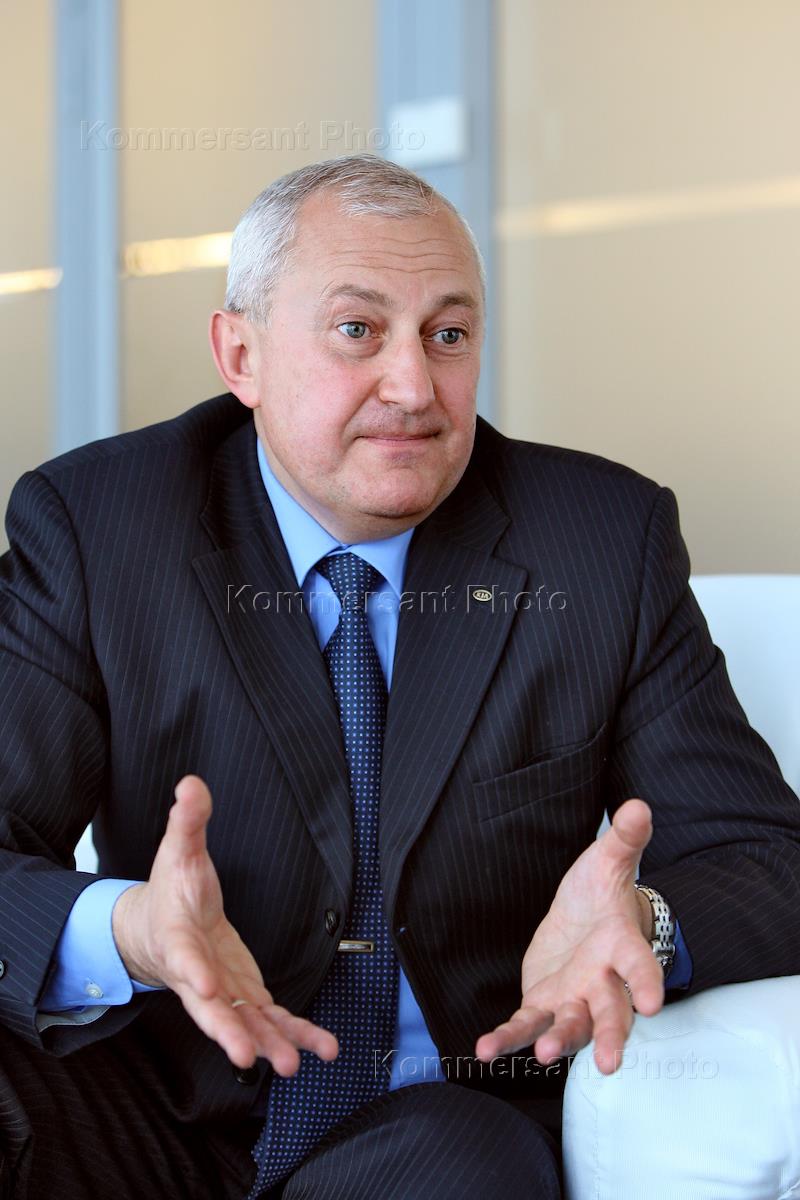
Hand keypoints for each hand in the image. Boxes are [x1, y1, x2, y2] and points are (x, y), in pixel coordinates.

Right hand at [112, 774, 338, 1072]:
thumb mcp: (177, 850)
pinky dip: (295, 1033)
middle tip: (250, 1054)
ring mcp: (223, 991)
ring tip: (294, 1063)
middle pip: (211, 1009)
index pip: (184, 957)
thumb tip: (191, 784)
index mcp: (179, 939)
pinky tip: (323, 1049)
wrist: (159, 929)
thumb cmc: (169, 891)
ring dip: (270, 1042)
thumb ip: (187, 821)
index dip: (194, 971)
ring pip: (244, 1023)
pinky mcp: (244, 995)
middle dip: (230, 1032)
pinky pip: (271, 1019)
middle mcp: (198, 975)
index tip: (206, 985)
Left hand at [475, 798, 663, 1074]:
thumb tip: (638, 806)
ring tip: (545, 1055)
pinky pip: (526, 1024)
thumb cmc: (602, 893)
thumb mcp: (609, 861)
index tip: (653, 1005)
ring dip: (559, 1041)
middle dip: (610, 1035)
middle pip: (611, 1013)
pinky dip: (508, 1040)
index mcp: (622, 947)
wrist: (586, 920)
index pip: (639, 966)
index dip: (646, 983)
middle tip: (609, 1060)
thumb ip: (624, 840)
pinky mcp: (544, 1004)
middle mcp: (603, 981)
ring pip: (571, 1026)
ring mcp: (574, 998)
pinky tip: (486, 1051)